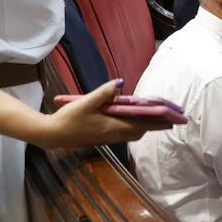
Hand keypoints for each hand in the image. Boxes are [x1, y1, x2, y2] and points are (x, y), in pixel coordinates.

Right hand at [49, 79, 173, 145]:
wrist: (50, 135)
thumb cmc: (68, 119)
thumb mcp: (85, 102)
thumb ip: (104, 93)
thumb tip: (120, 83)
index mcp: (112, 127)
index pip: (141, 125)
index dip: (157, 122)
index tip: (171, 120)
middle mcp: (112, 135)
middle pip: (138, 131)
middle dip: (152, 125)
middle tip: (166, 118)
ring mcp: (105, 138)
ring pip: (129, 133)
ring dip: (141, 126)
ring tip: (150, 117)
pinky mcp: (99, 138)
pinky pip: (121, 133)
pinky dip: (129, 126)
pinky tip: (127, 118)